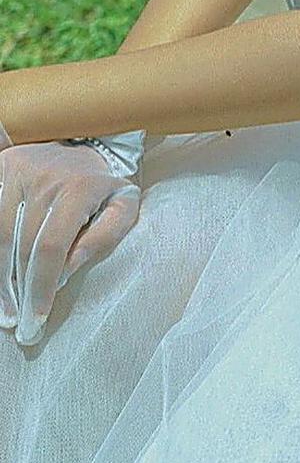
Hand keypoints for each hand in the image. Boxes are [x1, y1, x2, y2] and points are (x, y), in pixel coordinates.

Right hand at [0, 137, 141, 345]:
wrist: (89, 140)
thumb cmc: (106, 184)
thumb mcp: (124, 205)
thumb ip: (106, 235)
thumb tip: (72, 265)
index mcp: (78, 189)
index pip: (52, 247)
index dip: (43, 285)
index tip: (38, 316)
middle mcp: (45, 179)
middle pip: (21, 246)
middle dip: (19, 290)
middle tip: (19, 322)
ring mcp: (18, 172)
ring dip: (0, 277)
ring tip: (6, 308)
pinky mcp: (2, 168)